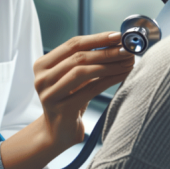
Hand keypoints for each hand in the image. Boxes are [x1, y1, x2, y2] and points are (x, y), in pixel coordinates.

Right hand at [33, 32, 133, 150]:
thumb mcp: (72, 78)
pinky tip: (122, 75)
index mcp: (42, 65)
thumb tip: (116, 43)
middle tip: (127, 49)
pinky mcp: (62, 109)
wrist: (57, 132)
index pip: (72, 44)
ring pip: (82, 72)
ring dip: (109, 64)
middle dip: (106, 51)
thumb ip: (85, 61)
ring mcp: (49, 94)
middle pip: (78, 57)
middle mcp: (41, 78)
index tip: (117, 36)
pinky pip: (90, 90)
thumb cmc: (69, 100)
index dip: (97, 38)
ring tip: (127, 62)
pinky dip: (109, 80)